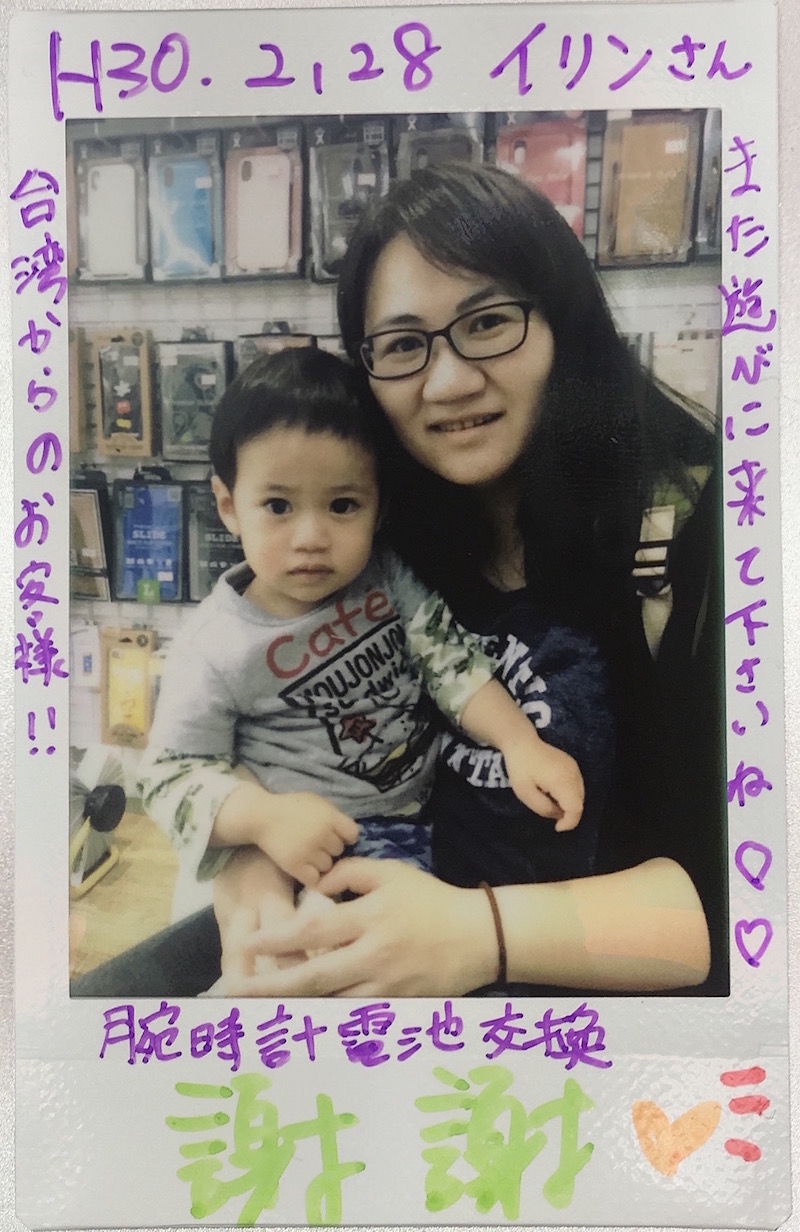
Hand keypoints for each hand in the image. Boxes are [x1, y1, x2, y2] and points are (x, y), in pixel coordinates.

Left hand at [231, 858, 499, 996]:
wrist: (480, 936)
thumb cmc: (431, 899)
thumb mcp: (392, 872)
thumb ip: (349, 872)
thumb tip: (314, 885)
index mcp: (368, 919)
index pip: (313, 932)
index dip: (277, 939)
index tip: (249, 942)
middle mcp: (372, 956)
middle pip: (313, 977)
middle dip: (271, 986)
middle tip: (238, 989)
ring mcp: (383, 986)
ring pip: (329, 1004)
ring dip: (293, 1008)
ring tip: (258, 1010)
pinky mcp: (394, 1005)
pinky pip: (353, 1016)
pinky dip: (326, 1019)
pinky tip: (301, 1021)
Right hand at [256, 791, 359, 886]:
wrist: (261, 817)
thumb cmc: (290, 807)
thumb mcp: (316, 802)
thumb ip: (334, 816)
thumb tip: (350, 835)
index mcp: (329, 817)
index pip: (352, 834)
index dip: (345, 836)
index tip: (336, 836)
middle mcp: (322, 834)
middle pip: (338, 850)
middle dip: (329, 848)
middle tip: (315, 844)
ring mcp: (309, 851)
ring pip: (327, 866)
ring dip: (320, 863)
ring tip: (307, 855)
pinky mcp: (295, 866)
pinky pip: (314, 879)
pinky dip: (311, 876)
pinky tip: (304, 869)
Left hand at [503, 735, 584, 830]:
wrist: (522, 742)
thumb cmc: (520, 768)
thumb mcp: (525, 793)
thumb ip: (543, 808)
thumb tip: (558, 815)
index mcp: (562, 781)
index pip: (576, 808)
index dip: (569, 823)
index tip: (557, 828)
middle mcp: (573, 774)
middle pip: (580, 803)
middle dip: (568, 814)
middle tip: (550, 814)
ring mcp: (575, 768)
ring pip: (580, 795)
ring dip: (569, 804)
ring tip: (550, 801)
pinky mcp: (573, 764)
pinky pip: (577, 785)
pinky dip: (570, 795)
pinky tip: (554, 792)